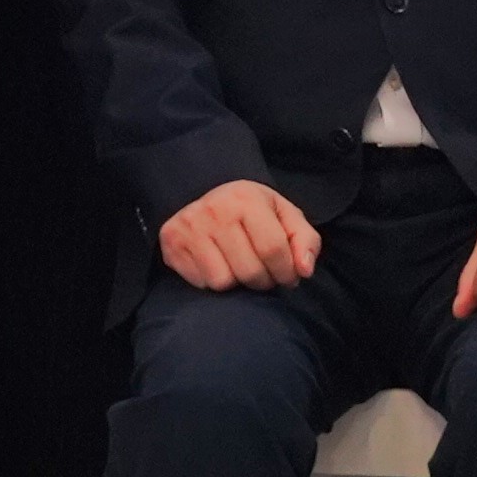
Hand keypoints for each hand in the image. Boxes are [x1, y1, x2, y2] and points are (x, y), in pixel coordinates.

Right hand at [157, 178, 321, 291]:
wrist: (204, 193)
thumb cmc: (251, 210)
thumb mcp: (284, 215)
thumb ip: (305, 240)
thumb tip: (304, 270)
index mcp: (246, 198)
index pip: (274, 250)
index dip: (286, 272)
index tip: (288, 277)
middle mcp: (214, 210)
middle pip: (249, 271)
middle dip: (264, 281)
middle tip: (263, 273)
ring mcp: (190, 227)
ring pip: (223, 282)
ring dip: (238, 282)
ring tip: (240, 267)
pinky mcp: (172, 243)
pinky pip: (202, 283)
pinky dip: (214, 281)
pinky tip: (218, 264)